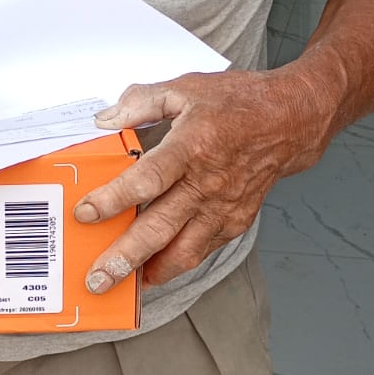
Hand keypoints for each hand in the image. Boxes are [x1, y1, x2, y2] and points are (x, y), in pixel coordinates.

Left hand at [75, 68, 327, 289]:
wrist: (289, 122)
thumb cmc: (237, 104)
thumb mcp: (185, 88)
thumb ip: (140, 102)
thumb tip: (104, 121)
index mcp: (191, 147)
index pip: (146, 180)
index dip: (113, 200)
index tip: (84, 213)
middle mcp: (206, 184)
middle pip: (160, 228)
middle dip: (124, 257)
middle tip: (97, 278)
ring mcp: (222, 208)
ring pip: (183, 251)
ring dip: (149, 272)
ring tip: (119, 286)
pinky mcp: (235, 222)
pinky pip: (201, 251)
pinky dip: (175, 265)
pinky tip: (151, 270)